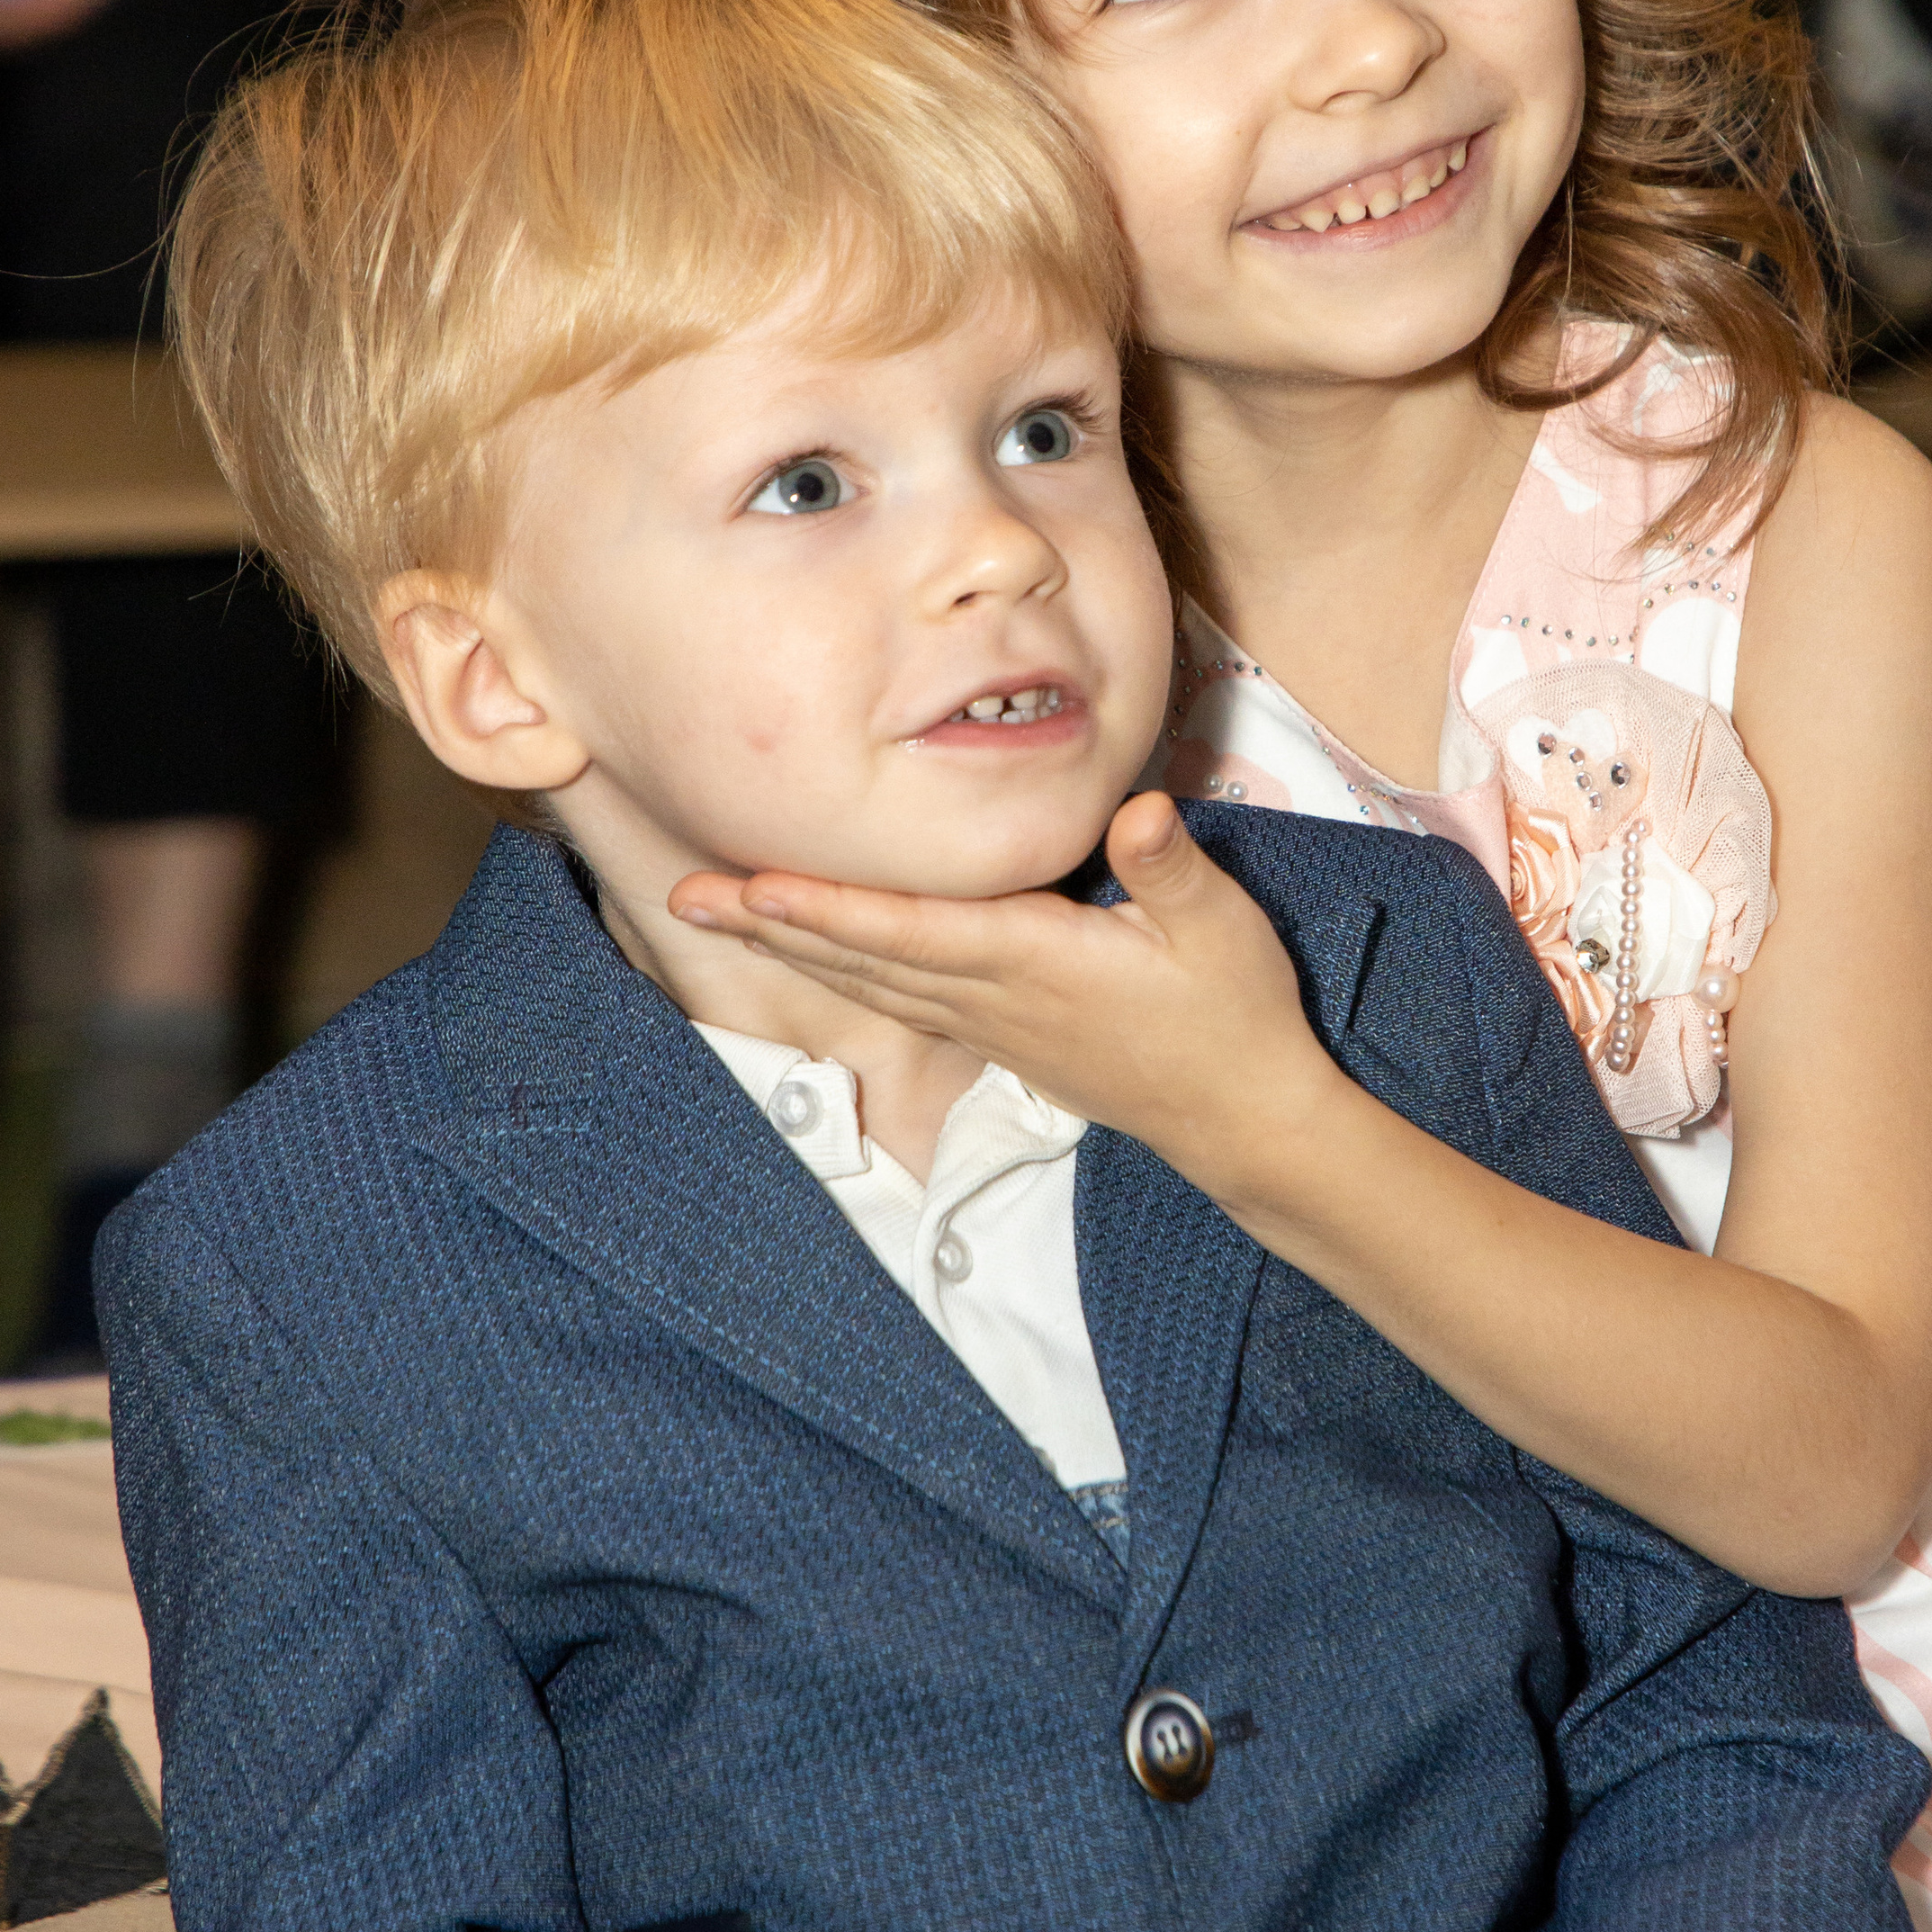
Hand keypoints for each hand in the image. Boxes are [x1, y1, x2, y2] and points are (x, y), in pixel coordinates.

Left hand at [670, 793, 1330, 1191]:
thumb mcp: (1218, 928)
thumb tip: (1135, 811)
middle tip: (686, 898)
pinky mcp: (1003, 1038)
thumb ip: (1168, 865)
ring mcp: (993, 1025)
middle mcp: (994, 997)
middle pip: (862, 957)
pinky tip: (813, 955)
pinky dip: (845, 972)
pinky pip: (901, 1001)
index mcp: (1033, 961)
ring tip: (724, 915)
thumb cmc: (1232, 1016)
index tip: (755, 886)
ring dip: (794, 947)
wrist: (1244, 1120)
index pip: (908, 929)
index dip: (828, 906)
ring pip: (871, 981)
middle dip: (772, 925)